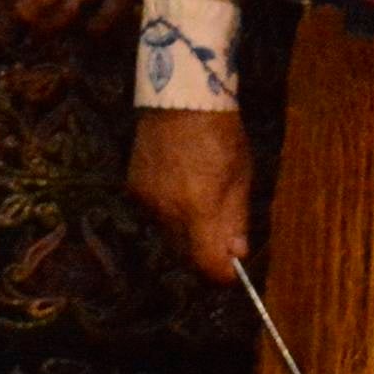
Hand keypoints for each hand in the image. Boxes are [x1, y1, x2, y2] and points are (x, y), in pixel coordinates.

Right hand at [130, 108, 252, 284]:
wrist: (180, 99)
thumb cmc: (221, 135)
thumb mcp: (240, 177)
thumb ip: (236, 219)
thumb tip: (237, 254)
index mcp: (198, 207)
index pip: (206, 264)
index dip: (222, 274)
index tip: (234, 271)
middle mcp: (166, 210)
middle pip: (185, 254)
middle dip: (205, 253)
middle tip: (223, 240)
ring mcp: (145, 199)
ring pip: (168, 235)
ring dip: (186, 234)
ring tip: (202, 208)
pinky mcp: (133, 188)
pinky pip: (154, 215)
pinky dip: (169, 214)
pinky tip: (181, 191)